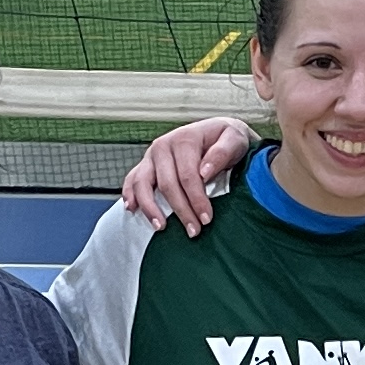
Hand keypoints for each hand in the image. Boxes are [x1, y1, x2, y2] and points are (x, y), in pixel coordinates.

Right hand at [119, 114, 254, 230]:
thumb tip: (204, 172)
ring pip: (143, 183)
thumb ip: (222, 153)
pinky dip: (130, 194)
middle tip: (194, 231)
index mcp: (184, 139)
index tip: (206, 218)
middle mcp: (164, 146)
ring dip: (150, 207)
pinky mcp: (146, 164)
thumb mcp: (235, 139)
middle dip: (181, 210)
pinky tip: (132, 209)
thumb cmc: (227, 138)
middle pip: (168, 184)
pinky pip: (132, 179)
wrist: (217, 133)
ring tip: (161, 227)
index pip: (188, 175)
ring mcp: (152, 155)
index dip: (197, 199)